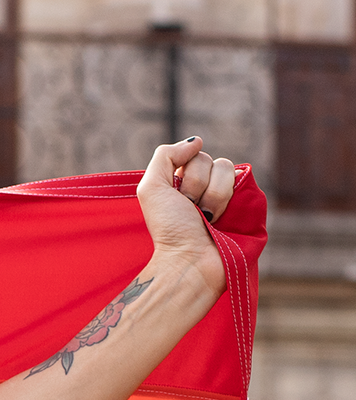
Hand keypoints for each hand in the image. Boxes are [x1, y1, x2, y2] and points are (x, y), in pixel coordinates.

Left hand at [137, 136, 233, 295]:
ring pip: (227, 169)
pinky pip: (245, 181)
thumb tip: (196, 141)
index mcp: (185, 183)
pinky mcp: (248, 202)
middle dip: (195, 186)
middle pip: (211, 160)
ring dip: (211, 196)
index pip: (195, 155)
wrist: (191, 259)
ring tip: (205, 218)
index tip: (176, 199)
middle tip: (190, 210)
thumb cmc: (169, 228)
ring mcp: (229, 195)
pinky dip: (227, 200)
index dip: (185, 174)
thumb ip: (165, 156)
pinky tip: (220, 218)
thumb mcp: (152, 189)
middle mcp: (208, 187)